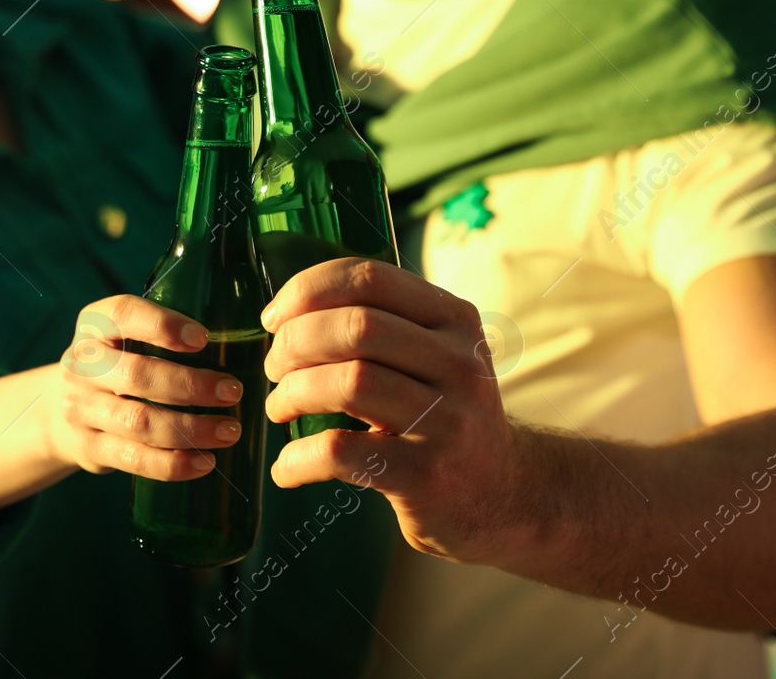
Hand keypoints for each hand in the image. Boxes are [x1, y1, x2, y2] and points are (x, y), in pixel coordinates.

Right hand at [43, 294, 245, 480]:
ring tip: (230, 430)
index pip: (122, 314)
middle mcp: (81, 365)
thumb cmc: (116, 365)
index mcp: (94, 326)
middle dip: (192, 385)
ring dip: (191, 429)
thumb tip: (243, 342)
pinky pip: (135, 459)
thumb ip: (162, 334)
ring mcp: (81, 409)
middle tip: (233, 392)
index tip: (203, 338)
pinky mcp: (90, 448)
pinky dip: (175, 464)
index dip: (162, 324)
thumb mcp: (122, 338)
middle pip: (137, 376)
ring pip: (139, 422)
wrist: (59, 409)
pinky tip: (206, 462)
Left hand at [261, 258, 521, 563]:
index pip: (369, 279)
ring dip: (291, 394)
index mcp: (455, 320)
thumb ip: (384, 323)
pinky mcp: (427, 476)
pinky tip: (287, 466)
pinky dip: (298, 458)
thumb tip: (288, 311)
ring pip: (348, 383)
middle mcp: (459, 364)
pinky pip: (340, 452)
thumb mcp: (436, 355)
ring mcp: (448, 421)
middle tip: (274, 369)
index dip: (307, 290)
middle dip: (294, 344)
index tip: (274, 318)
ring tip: (279, 408)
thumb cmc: (444, 414)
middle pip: (355, 327)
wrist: (502, 495)